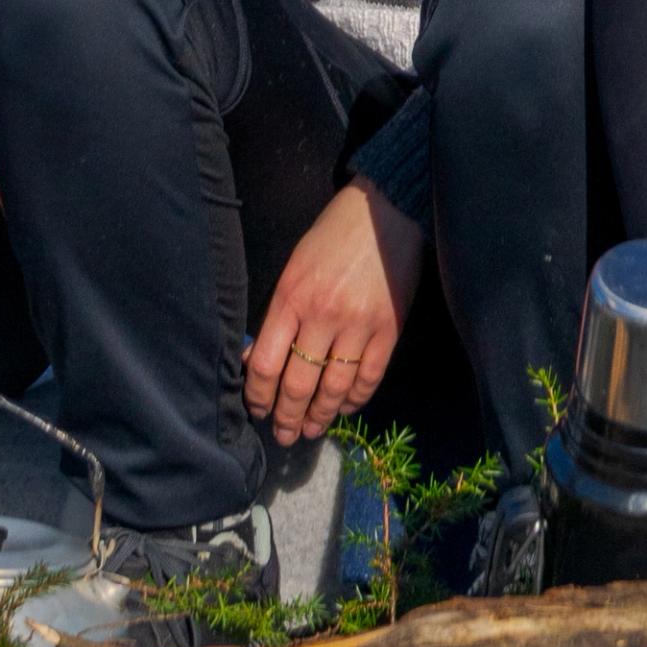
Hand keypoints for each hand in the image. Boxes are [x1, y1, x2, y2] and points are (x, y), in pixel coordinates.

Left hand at [243, 179, 424, 448]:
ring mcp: (358, 324)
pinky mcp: (388, 329)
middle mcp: (322, 314)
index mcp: (291, 296)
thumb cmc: (332, 235)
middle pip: (298, 383)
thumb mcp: (295, 266)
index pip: (266, 364)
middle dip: (287, 416)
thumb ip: (280, 312)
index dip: (258, 396)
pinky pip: (368, 378)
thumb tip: (260, 360)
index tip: (258, 410)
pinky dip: (354, 399)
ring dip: (320, 416)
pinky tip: (344, 407)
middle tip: (283, 435)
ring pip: (333, 388)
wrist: (385, 211)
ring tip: (310, 430)